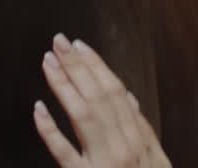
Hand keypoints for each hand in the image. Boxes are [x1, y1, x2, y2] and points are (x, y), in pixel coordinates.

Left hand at [33, 34, 169, 167]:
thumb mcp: (158, 161)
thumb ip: (145, 131)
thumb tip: (130, 99)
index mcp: (138, 139)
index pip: (115, 92)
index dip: (96, 65)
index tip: (80, 46)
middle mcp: (122, 146)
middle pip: (97, 97)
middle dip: (77, 66)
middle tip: (60, 42)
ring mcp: (103, 163)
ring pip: (82, 116)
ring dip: (64, 84)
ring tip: (49, 62)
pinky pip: (64, 153)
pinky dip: (50, 130)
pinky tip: (38, 109)